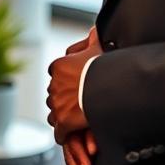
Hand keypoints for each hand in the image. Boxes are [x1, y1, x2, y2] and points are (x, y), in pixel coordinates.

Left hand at [47, 27, 101, 143]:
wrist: (110, 88)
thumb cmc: (105, 67)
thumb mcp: (99, 48)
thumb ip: (94, 38)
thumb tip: (95, 28)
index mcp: (58, 67)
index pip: (55, 74)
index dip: (64, 81)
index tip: (73, 85)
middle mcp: (54, 85)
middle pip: (54, 95)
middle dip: (62, 99)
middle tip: (75, 103)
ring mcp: (57, 104)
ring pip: (54, 113)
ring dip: (62, 116)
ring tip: (73, 120)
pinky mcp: (63, 121)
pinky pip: (59, 132)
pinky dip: (63, 134)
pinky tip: (70, 135)